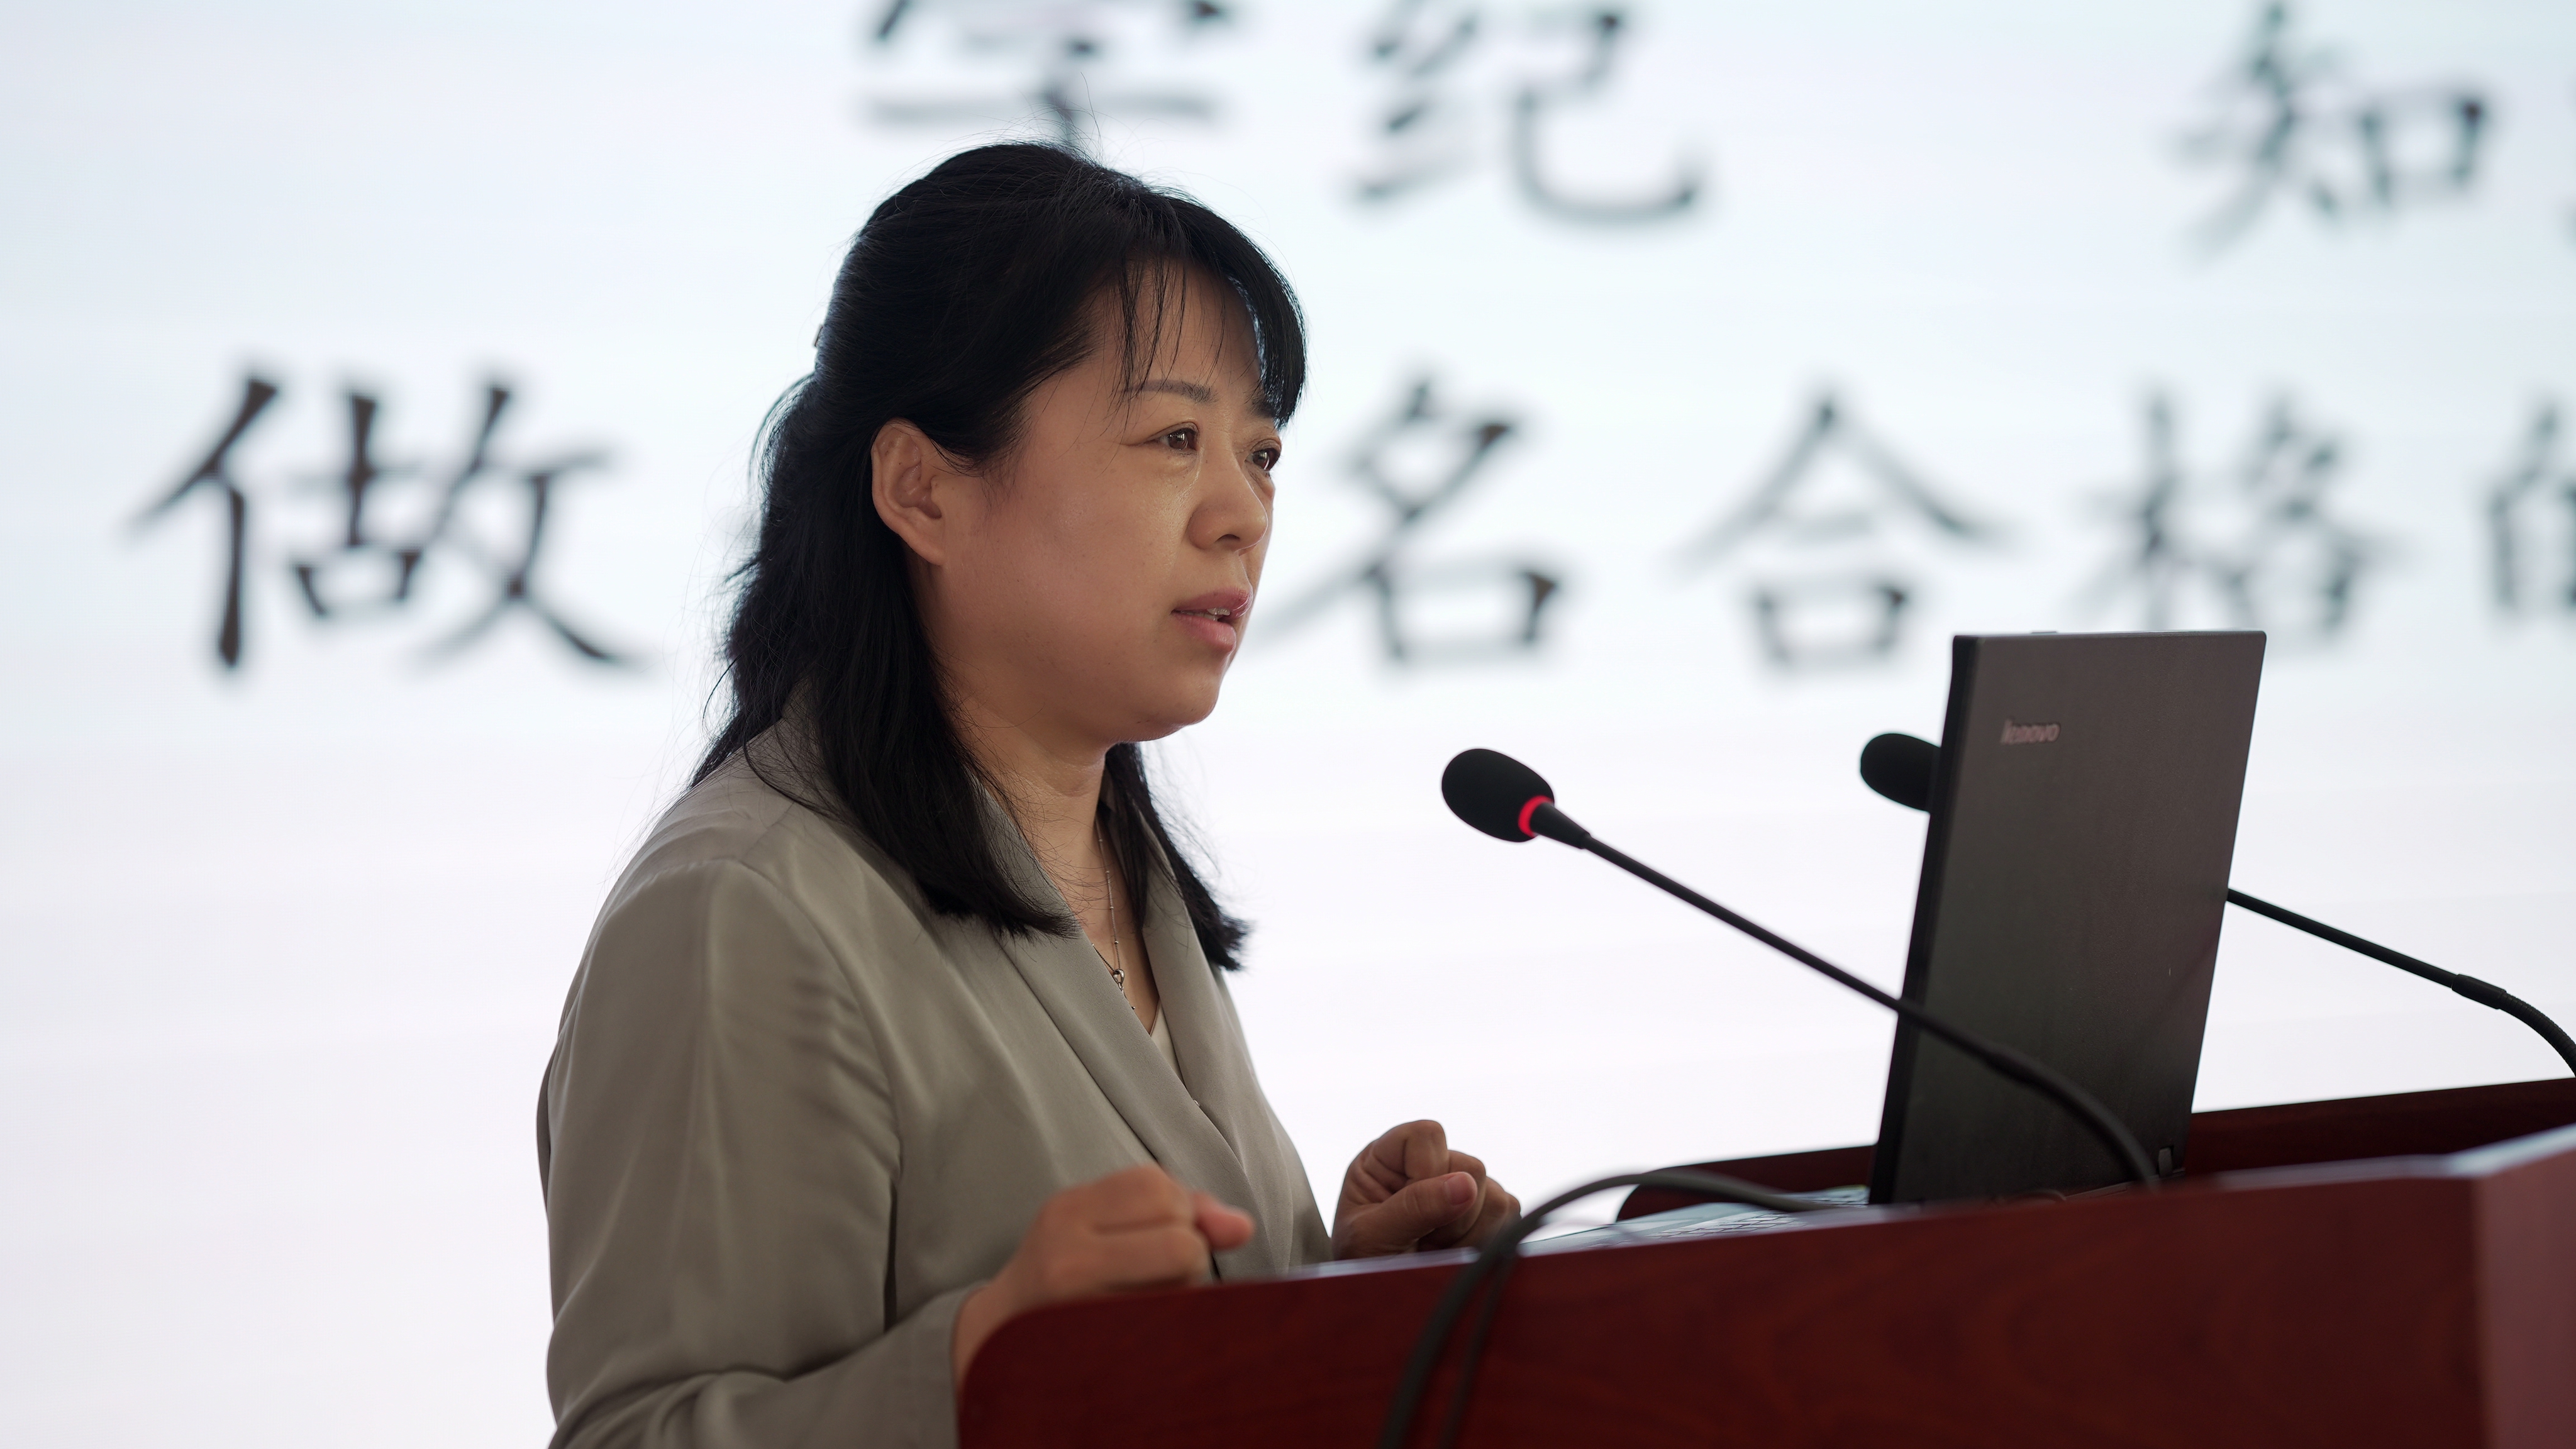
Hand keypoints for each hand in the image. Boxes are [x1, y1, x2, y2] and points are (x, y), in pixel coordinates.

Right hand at [951, 1164, 1252, 1386]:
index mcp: (1068, 1210)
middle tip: (1158, 1272)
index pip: (1156, 1186)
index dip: (1178, 1208)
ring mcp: (1077, 1308)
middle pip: (1182, 1241)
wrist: (999, 1338)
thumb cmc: (1068, 1269)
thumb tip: (1242, 1227)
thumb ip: (1179, 1208)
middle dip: (1190, 1254)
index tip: (1158, 1229)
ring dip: (1185, 1292)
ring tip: (1148, 1298)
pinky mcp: (1095, 1349)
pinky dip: (1173, 1322)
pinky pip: (1169, 1327)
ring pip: (1183, 1287)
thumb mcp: (1103, 1221)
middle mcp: (1065, 1255)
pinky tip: (1149, 1324)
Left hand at [1332, 1119, 1517, 1259]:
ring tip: (1433, 1250)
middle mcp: (1429, 1165)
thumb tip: (1465, 1185)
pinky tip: (1451, 1254)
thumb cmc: (1361, 1264)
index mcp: (1388, 1157)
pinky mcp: (1488, 1212)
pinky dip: (1483, 1244)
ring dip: (1465, 1235)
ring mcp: (1462, 1187)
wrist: (1379, 1305)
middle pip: (1471, 1166)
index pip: (1427, 1134)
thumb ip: (1413, 1207)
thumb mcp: (1371, 1236)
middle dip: (1449, 1216)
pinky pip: (1510, 1217)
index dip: (1427, 1170)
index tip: (1410, 1210)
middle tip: (1421, 1241)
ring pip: (1496, 1197)